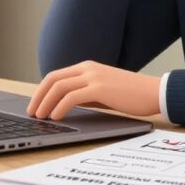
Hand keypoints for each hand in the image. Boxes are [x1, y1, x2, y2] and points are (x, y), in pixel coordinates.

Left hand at [26, 60, 161, 120]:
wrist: (153, 92)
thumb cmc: (130, 95)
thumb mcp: (103, 91)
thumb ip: (84, 94)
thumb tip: (64, 104)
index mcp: (87, 67)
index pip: (56, 75)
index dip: (42, 90)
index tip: (35, 104)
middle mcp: (88, 68)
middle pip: (53, 79)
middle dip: (38, 96)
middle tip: (31, 112)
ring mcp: (93, 76)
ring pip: (59, 87)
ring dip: (46, 102)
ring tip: (40, 117)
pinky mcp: (100, 88)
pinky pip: (72, 97)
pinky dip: (60, 106)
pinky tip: (56, 116)